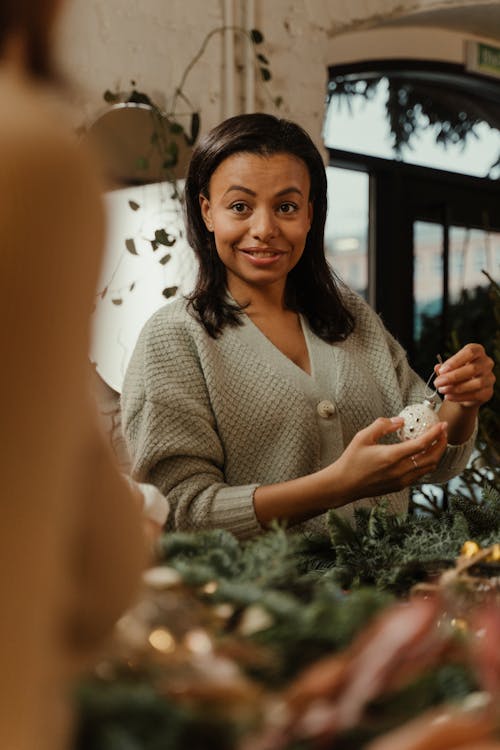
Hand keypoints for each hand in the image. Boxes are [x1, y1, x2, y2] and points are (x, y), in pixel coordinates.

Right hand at [332, 417, 447, 503]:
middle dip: (441, 444)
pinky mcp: (399, 486)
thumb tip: (400, 421)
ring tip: (436, 443)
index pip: (422, 444)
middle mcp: (400, 470)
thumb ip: (382, 425)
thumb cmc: (351, 460)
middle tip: (443, 432)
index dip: (435, 433)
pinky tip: (422, 455)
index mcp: (392, 456)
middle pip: (432, 457)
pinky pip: (419, 474)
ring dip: (436, 454)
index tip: (442, 425)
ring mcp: (401, 480)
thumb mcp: (363, 437)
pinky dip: (426, 464)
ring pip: (428, 468)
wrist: (344, 484)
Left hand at [434, 344, 494, 407]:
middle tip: (438, 382)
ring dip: (456, 388)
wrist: (465, 390)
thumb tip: (437, 368)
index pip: (470, 352)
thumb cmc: (458, 374)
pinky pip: (476, 395)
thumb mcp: (449, 368)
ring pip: (476, 383)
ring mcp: (489, 377)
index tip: (442, 370)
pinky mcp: (488, 391)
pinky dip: (460, 396)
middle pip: (473, 368)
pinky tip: (449, 396)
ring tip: (442, 390)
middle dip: (453, 377)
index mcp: (477, 351)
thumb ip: (443, 368)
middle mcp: (486, 363)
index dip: (455, 361)